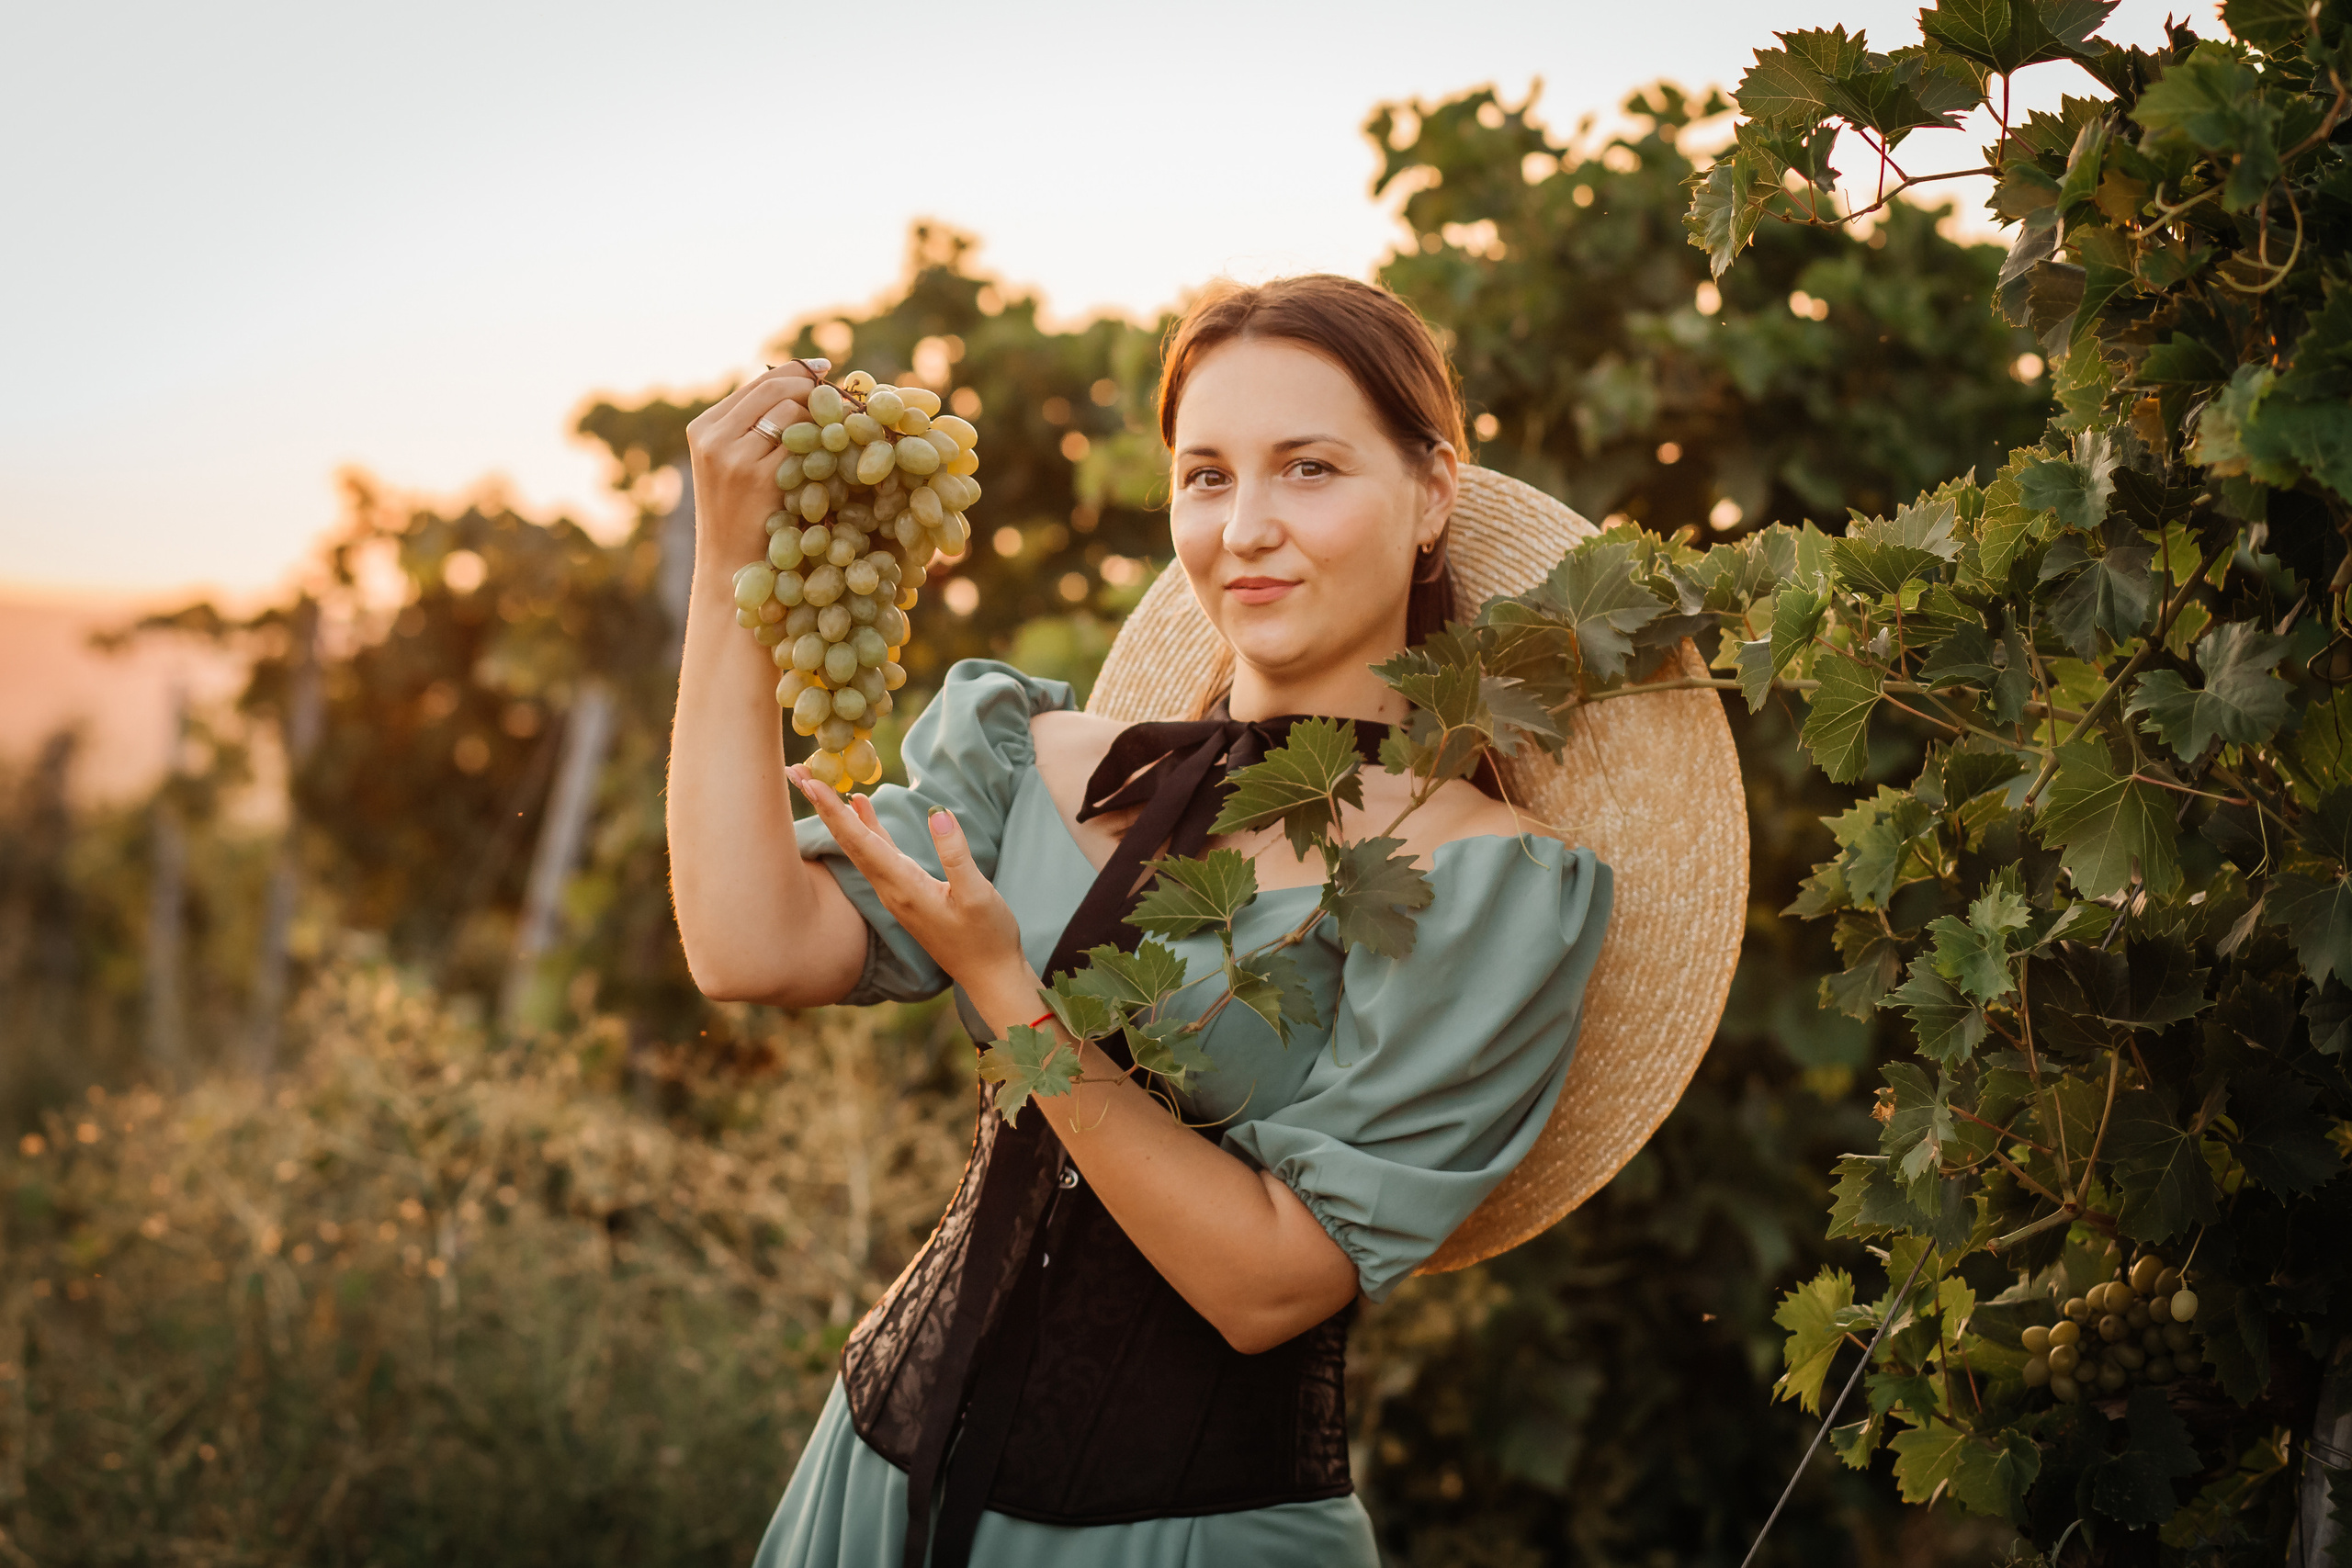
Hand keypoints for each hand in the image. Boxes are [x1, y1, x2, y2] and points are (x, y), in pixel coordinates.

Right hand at [684, 357, 829, 561]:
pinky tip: (836, 454)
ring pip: (792, 411)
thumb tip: (804, 386)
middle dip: (813, 388)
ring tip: (839, 431)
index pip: (758, 383)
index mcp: (704, 427)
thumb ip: (752, 427)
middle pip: (776, 388)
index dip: (796, 371)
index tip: (824, 368)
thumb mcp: (730, 464)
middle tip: (840, 399)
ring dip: (822, 418)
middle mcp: (714, 437)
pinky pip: (803, 444)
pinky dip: (824, 444)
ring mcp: (734, 457)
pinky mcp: (759, 477)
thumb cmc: (739, 516)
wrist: (729, 566)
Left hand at [785, 766, 1029, 998]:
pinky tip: (860, 806)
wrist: (989, 975)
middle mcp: (890, 889)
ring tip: (815, 781)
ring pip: (858, 845)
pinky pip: (876, 852)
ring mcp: (896, 891)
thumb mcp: (978, 895)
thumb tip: (938, 813)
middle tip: (795, 771)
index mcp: (903, 887)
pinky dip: (864, 827)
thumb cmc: (987, 937)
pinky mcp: (906, 891)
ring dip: (837, 814)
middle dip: (821, 806)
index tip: (809, 782)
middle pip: (847, 840)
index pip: (860, 842)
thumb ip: (956, 855)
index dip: (833, 811)